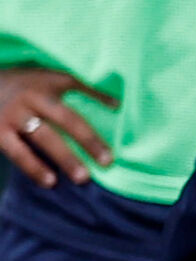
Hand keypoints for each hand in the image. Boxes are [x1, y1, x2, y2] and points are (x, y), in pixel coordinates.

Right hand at [0, 63, 111, 187]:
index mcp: (47, 87)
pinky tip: (48, 182)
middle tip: (105, 164)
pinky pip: (17, 153)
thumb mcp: (52, 78)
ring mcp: (13, 116)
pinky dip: (33, 168)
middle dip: (85, 142)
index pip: (76, 107)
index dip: (93, 130)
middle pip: (64, 121)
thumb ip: (84, 89)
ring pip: (41, 139)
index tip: (110, 154)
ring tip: (81, 178)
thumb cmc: (26, 84)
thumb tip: (117, 104)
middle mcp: (31, 100)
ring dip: (62, 159)